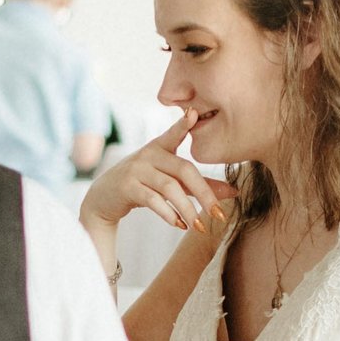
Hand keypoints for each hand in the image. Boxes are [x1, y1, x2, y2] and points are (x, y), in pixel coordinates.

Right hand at [81, 111, 236, 235]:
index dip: (183, 124)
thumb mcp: (170, 181)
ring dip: (187, 209)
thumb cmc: (143, 185)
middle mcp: (148, 154)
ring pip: (169, 187)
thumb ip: (199, 184)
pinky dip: (169, 214)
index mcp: (160, 147)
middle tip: (219, 215)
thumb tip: (233, 192)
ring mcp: (136, 169)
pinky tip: (180, 224)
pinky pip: (152, 200)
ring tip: (199, 226)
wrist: (105, 198)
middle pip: (183, 169)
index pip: (174, 133)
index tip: (193, 113)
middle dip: (204, 193)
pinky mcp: (127, 186)